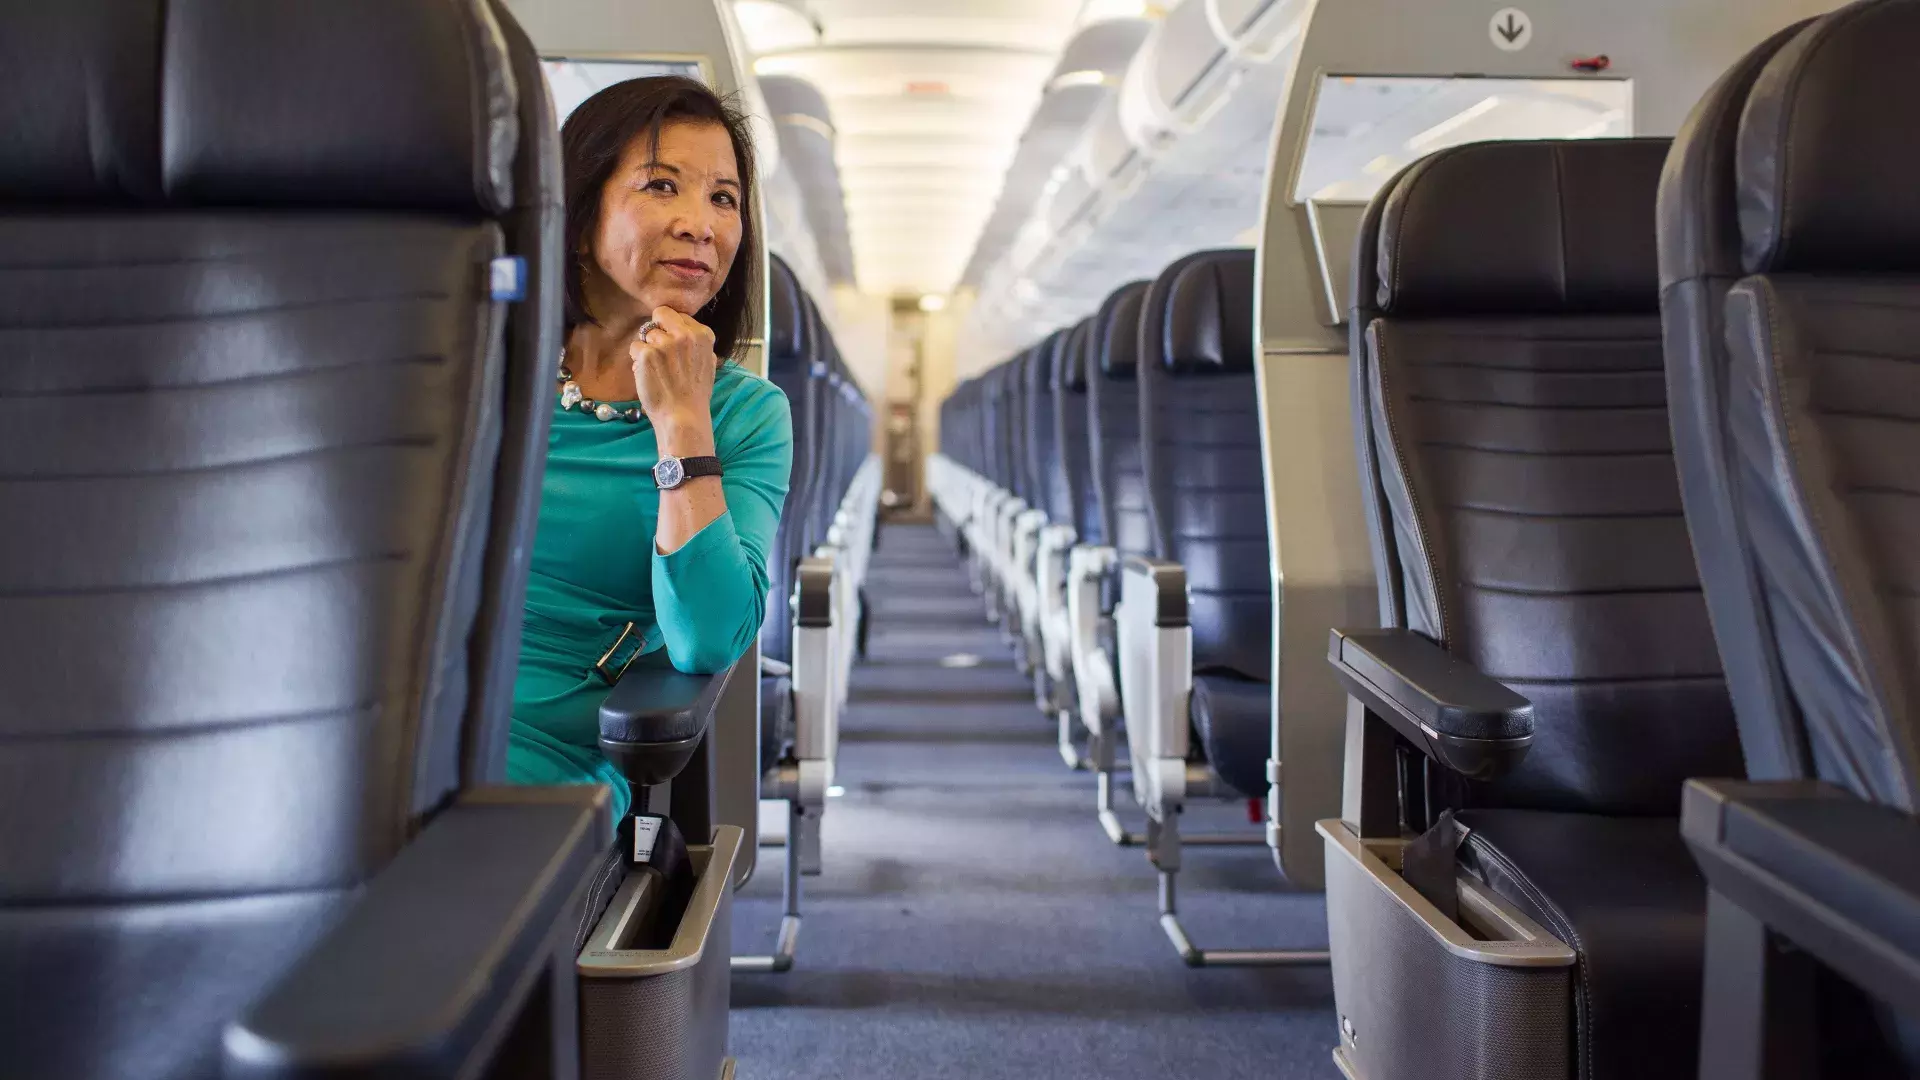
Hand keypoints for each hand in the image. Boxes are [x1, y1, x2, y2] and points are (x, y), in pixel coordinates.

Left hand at [630, 307, 717, 450]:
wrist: (683, 417)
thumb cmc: (695, 395)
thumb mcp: (708, 364)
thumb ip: (698, 344)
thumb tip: (687, 331)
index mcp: (703, 335)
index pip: (679, 315)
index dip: (672, 329)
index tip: (673, 346)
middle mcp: (685, 334)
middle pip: (661, 314)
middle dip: (657, 329)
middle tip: (659, 351)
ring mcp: (665, 343)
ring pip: (645, 333)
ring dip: (647, 349)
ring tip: (656, 369)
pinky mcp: (647, 354)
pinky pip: (635, 347)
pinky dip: (637, 361)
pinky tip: (647, 375)